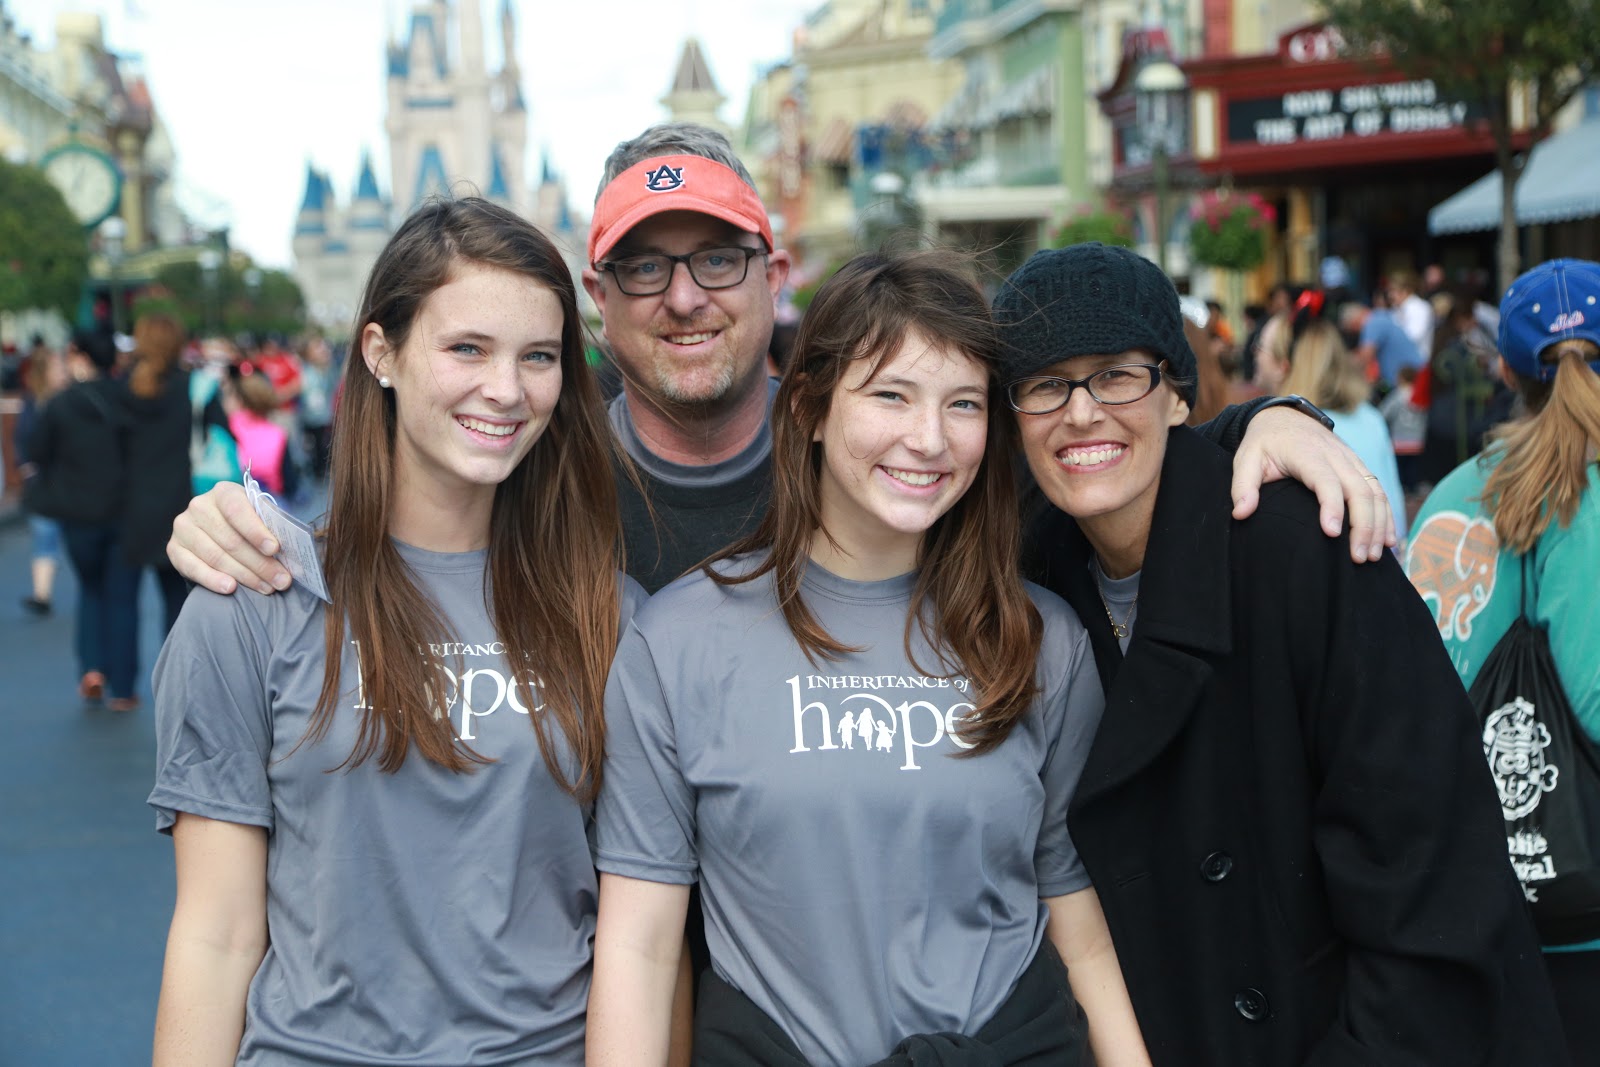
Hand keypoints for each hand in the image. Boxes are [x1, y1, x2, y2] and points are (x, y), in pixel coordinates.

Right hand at [166, 483, 291, 594]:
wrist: (216, 531)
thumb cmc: (247, 524)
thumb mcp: (260, 518)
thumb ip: (271, 527)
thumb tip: (291, 549)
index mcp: (223, 492)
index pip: (238, 510)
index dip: (256, 531)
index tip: (275, 549)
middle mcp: (199, 506)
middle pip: (231, 540)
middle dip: (260, 563)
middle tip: (282, 580)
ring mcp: (183, 528)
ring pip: (216, 556)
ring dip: (245, 576)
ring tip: (267, 588)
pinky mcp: (174, 549)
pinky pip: (193, 567)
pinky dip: (212, 580)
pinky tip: (230, 588)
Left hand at [1230, 407, 1395, 562]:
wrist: (1284, 417)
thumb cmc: (1264, 443)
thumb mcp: (1245, 459)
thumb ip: (1242, 486)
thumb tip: (1241, 513)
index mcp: (1306, 453)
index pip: (1325, 480)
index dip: (1331, 506)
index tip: (1332, 534)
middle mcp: (1335, 455)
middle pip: (1359, 490)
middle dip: (1363, 526)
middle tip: (1359, 558)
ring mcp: (1351, 460)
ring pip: (1375, 492)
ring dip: (1379, 525)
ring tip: (1374, 556)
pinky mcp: (1358, 466)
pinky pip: (1379, 490)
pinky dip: (1387, 515)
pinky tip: (1389, 540)